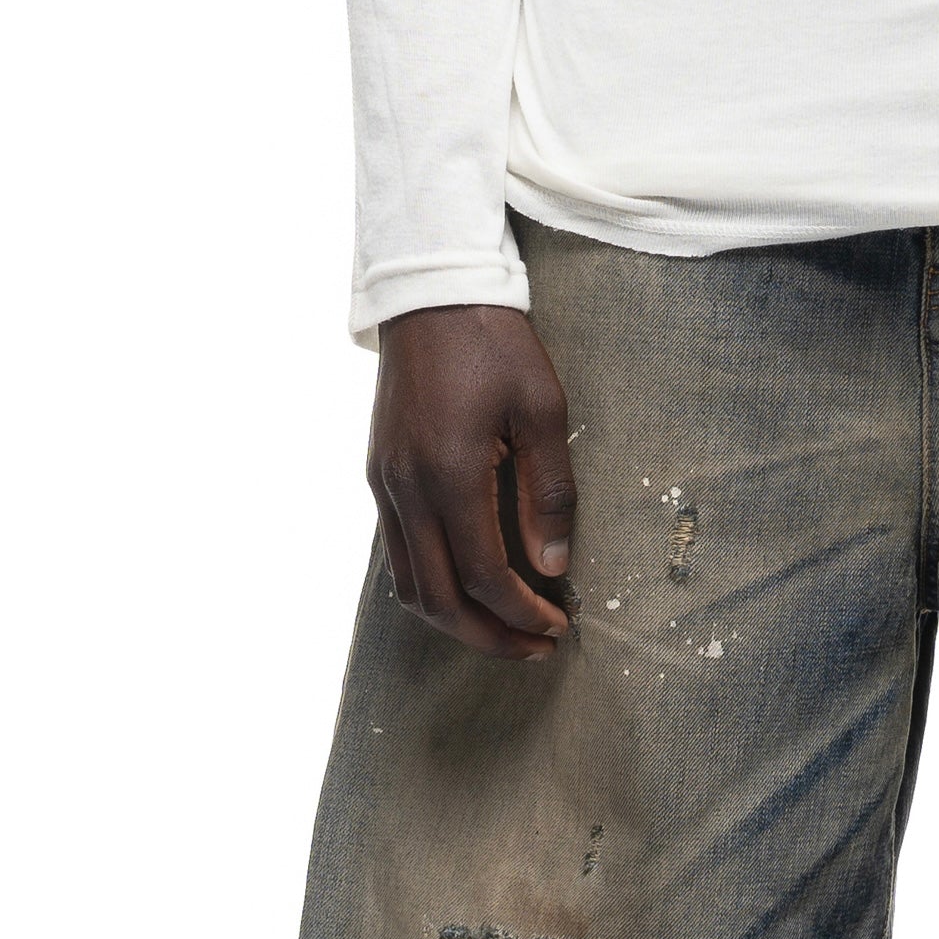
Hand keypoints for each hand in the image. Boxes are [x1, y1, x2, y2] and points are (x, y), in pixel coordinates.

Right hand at [368, 306, 575, 660]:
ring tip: (505, 630)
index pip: (486, 578)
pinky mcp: (379, 476)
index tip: (560, 626)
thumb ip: (549, 492)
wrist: (429, 290)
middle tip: (536, 649)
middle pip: (440, 601)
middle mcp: (407, 490)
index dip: (525, 614)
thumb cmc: (493, 342)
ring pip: (410, 587)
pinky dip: (434, 587)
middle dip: (490, 638)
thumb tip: (553, 565)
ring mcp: (386, 485)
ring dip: (457, 622)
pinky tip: (471, 587)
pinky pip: (399, 555)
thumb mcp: (542, 409)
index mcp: (450, 476)